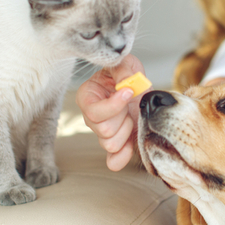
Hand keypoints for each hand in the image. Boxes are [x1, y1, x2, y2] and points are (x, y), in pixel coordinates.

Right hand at [75, 54, 149, 170]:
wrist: (137, 84)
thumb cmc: (125, 72)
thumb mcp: (124, 63)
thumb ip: (123, 70)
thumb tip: (126, 85)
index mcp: (87, 97)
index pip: (93, 111)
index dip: (113, 105)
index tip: (128, 92)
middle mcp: (91, 118)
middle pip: (103, 130)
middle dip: (122, 117)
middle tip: (129, 103)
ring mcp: (102, 133)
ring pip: (110, 144)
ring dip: (127, 130)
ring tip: (131, 115)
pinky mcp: (116, 144)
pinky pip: (113, 161)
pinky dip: (123, 156)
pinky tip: (131, 144)